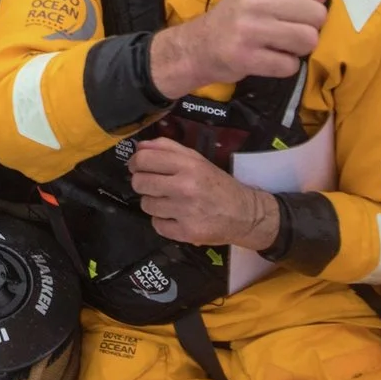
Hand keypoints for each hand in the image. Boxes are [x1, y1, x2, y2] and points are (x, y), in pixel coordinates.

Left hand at [128, 138, 281, 250]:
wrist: (245, 214)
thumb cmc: (217, 184)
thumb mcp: (197, 159)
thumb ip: (168, 148)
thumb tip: (139, 146)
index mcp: (188, 165)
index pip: (144, 159)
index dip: (135, 162)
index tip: (138, 166)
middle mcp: (185, 187)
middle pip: (139, 183)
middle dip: (142, 183)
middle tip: (154, 185)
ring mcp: (185, 212)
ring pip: (146, 205)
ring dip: (154, 203)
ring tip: (170, 202)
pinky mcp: (186, 233)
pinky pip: (156, 225)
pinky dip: (163, 222)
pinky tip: (176, 217)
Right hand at [146, 0, 328, 97]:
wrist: (200, 45)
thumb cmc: (234, 10)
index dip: (311, 4)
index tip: (292, 8)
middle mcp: (255, 1)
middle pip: (316, 17)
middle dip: (308, 28)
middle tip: (287, 29)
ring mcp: (250, 31)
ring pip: (307, 41)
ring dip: (298, 48)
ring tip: (280, 43)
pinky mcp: (247, 58)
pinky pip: (290, 65)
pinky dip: (284, 66)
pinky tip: (268, 58)